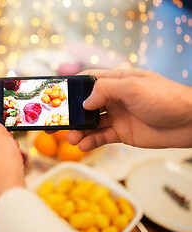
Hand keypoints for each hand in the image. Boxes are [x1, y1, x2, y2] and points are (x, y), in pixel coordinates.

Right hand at [68, 69, 191, 150]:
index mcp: (116, 81)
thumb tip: (84, 102)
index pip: (89, 80)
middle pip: (86, 104)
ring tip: (72, 139)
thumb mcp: (132, 87)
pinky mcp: (122, 133)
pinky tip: (83, 146)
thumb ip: (105, 90)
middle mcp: (114, 98)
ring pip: (92, 123)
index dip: (73, 87)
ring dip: (80, 131)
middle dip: (73, 114)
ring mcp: (117, 116)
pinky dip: (91, 142)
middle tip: (60, 123)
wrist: (189, 122)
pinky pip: (101, 137)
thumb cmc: (165, 98)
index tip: (58, 95)